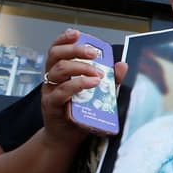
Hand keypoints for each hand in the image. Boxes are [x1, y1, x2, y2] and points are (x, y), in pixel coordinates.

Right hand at [39, 29, 127, 148]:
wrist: (65, 138)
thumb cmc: (79, 113)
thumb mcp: (98, 94)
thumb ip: (110, 80)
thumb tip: (122, 65)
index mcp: (59, 72)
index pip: (57, 50)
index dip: (64, 39)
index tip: (77, 34)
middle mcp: (51, 79)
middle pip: (56, 55)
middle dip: (75, 50)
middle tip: (94, 52)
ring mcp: (50, 91)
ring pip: (59, 70)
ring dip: (80, 67)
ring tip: (98, 73)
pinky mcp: (51, 105)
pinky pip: (62, 91)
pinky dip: (78, 84)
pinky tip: (93, 83)